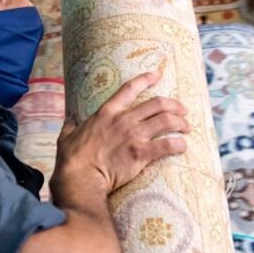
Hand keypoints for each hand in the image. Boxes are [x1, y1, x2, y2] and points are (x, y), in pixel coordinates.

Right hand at [52, 72, 188, 200]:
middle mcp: (124, 120)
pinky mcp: (141, 153)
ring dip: (180, 122)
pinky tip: (183, 146)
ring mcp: (134, 136)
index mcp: (107, 112)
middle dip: (174, 105)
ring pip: (166, 121)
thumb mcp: (67, 135)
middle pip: (157, 104)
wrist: (81, 177)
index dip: (146, 79)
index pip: (130, 88)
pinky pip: (167, 145)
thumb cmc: (72, 158)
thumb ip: (72, 124)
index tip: (157, 75)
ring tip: (186, 127)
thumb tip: (69, 118)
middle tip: (182, 110)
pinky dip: (178, 144)